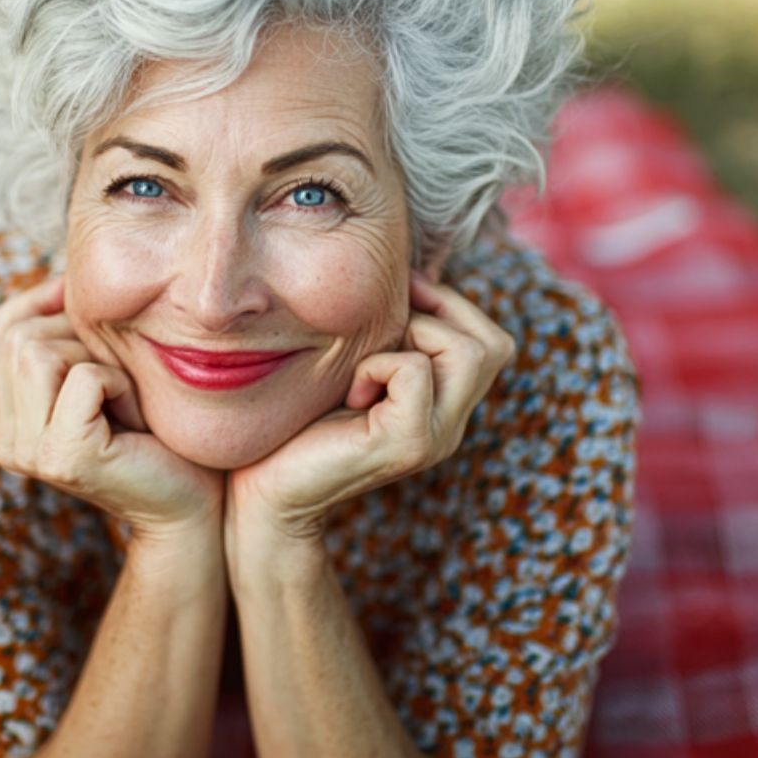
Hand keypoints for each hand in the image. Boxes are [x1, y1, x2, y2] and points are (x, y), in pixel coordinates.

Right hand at [0, 274, 224, 539]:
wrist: (191, 505)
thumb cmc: (157, 433)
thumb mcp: (103, 375)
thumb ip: (66, 339)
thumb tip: (60, 276)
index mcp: (5, 421)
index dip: (34, 304)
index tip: (81, 302)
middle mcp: (5, 440)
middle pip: (16, 338)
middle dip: (74, 336)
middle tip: (118, 374)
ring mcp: (28, 453)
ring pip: (38, 352)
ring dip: (96, 360)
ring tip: (124, 396)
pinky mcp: (62, 457)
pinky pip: (83, 378)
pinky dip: (118, 382)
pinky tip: (135, 416)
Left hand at [226, 271, 517, 548]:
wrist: (264, 487)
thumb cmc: (299, 418)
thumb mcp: (357, 362)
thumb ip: (393, 332)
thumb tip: (412, 270)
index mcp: (445, 406)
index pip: (493, 342)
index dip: (451, 304)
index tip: (400, 297)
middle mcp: (451, 426)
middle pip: (493, 344)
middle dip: (439, 315)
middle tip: (383, 333)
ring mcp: (436, 439)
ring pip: (468, 352)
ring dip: (413, 337)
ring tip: (367, 366)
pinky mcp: (409, 444)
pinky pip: (415, 370)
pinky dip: (379, 363)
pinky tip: (352, 391)